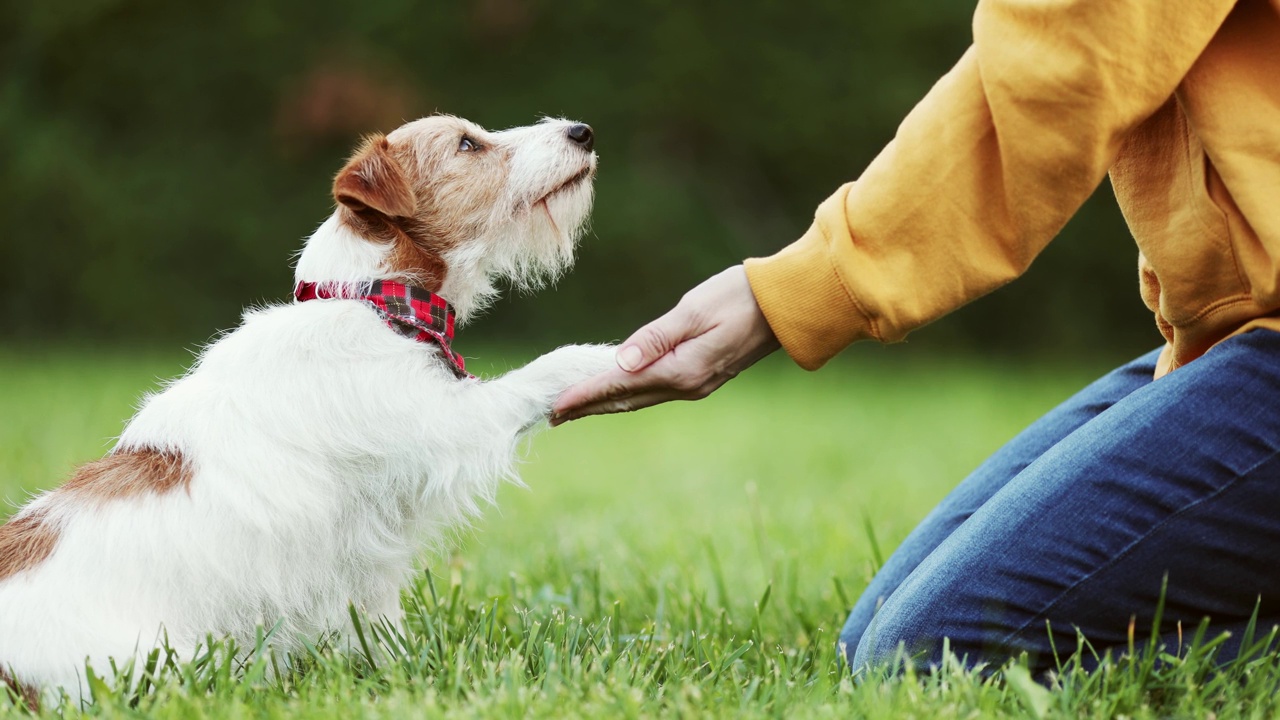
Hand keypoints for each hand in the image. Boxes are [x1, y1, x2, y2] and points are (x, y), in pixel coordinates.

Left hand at [551, 265, 779, 422]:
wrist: (784, 306)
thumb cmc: (739, 297)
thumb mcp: (693, 310)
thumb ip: (654, 337)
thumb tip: (619, 362)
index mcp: (681, 370)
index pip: (620, 385)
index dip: (585, 394)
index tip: (556, 404)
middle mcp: (686, 385)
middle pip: (625, 401)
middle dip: (588, 407)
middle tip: (553, 414)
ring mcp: (695, 385)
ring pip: (639, 400)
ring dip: (606, 404)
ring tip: (576, 407)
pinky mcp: (701, 378)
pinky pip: (654, 392)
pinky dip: (628, 395)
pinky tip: (615, 391)